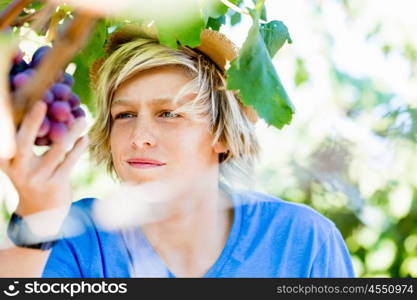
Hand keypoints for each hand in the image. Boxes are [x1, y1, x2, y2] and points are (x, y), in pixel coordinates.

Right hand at [0, 101, 87, 218]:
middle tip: (43, 102)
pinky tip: (85, 137)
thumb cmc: (32, 177)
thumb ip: (25, 141)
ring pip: (56, 149)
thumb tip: (40, 108)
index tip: (20, 100)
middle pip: (23, 142)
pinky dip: (79, 147)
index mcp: (5, 160)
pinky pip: (69, 161)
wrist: (41, 214)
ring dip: (71, 131)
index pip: (7, 137)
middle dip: (32, 121)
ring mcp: (37, 178)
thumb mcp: (21, 162)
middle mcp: (17, 169)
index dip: (10, 119)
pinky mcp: (55, 185)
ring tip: (82, 117)